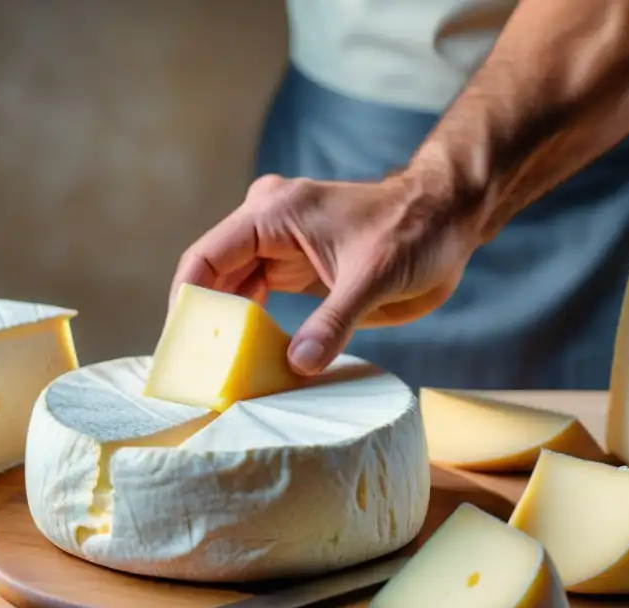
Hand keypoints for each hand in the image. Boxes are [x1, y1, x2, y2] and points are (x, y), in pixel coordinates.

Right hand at [169, 171, 480, 375]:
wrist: (448, 220)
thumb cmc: (414, 231)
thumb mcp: (373, 277)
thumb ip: (333, 321)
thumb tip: (297, 366)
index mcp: (273, 214)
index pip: (206, 258)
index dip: (186, 300)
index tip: (180, 343)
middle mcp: (266, 229)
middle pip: (213, 278)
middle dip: (203, 322)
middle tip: (193, 371)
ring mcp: (278, 250)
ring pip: (232, 293)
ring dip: (224, 330)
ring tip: (213, 372)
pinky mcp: (295, 272)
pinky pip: (257, 303)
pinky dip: (250, 331)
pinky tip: (245, 361)